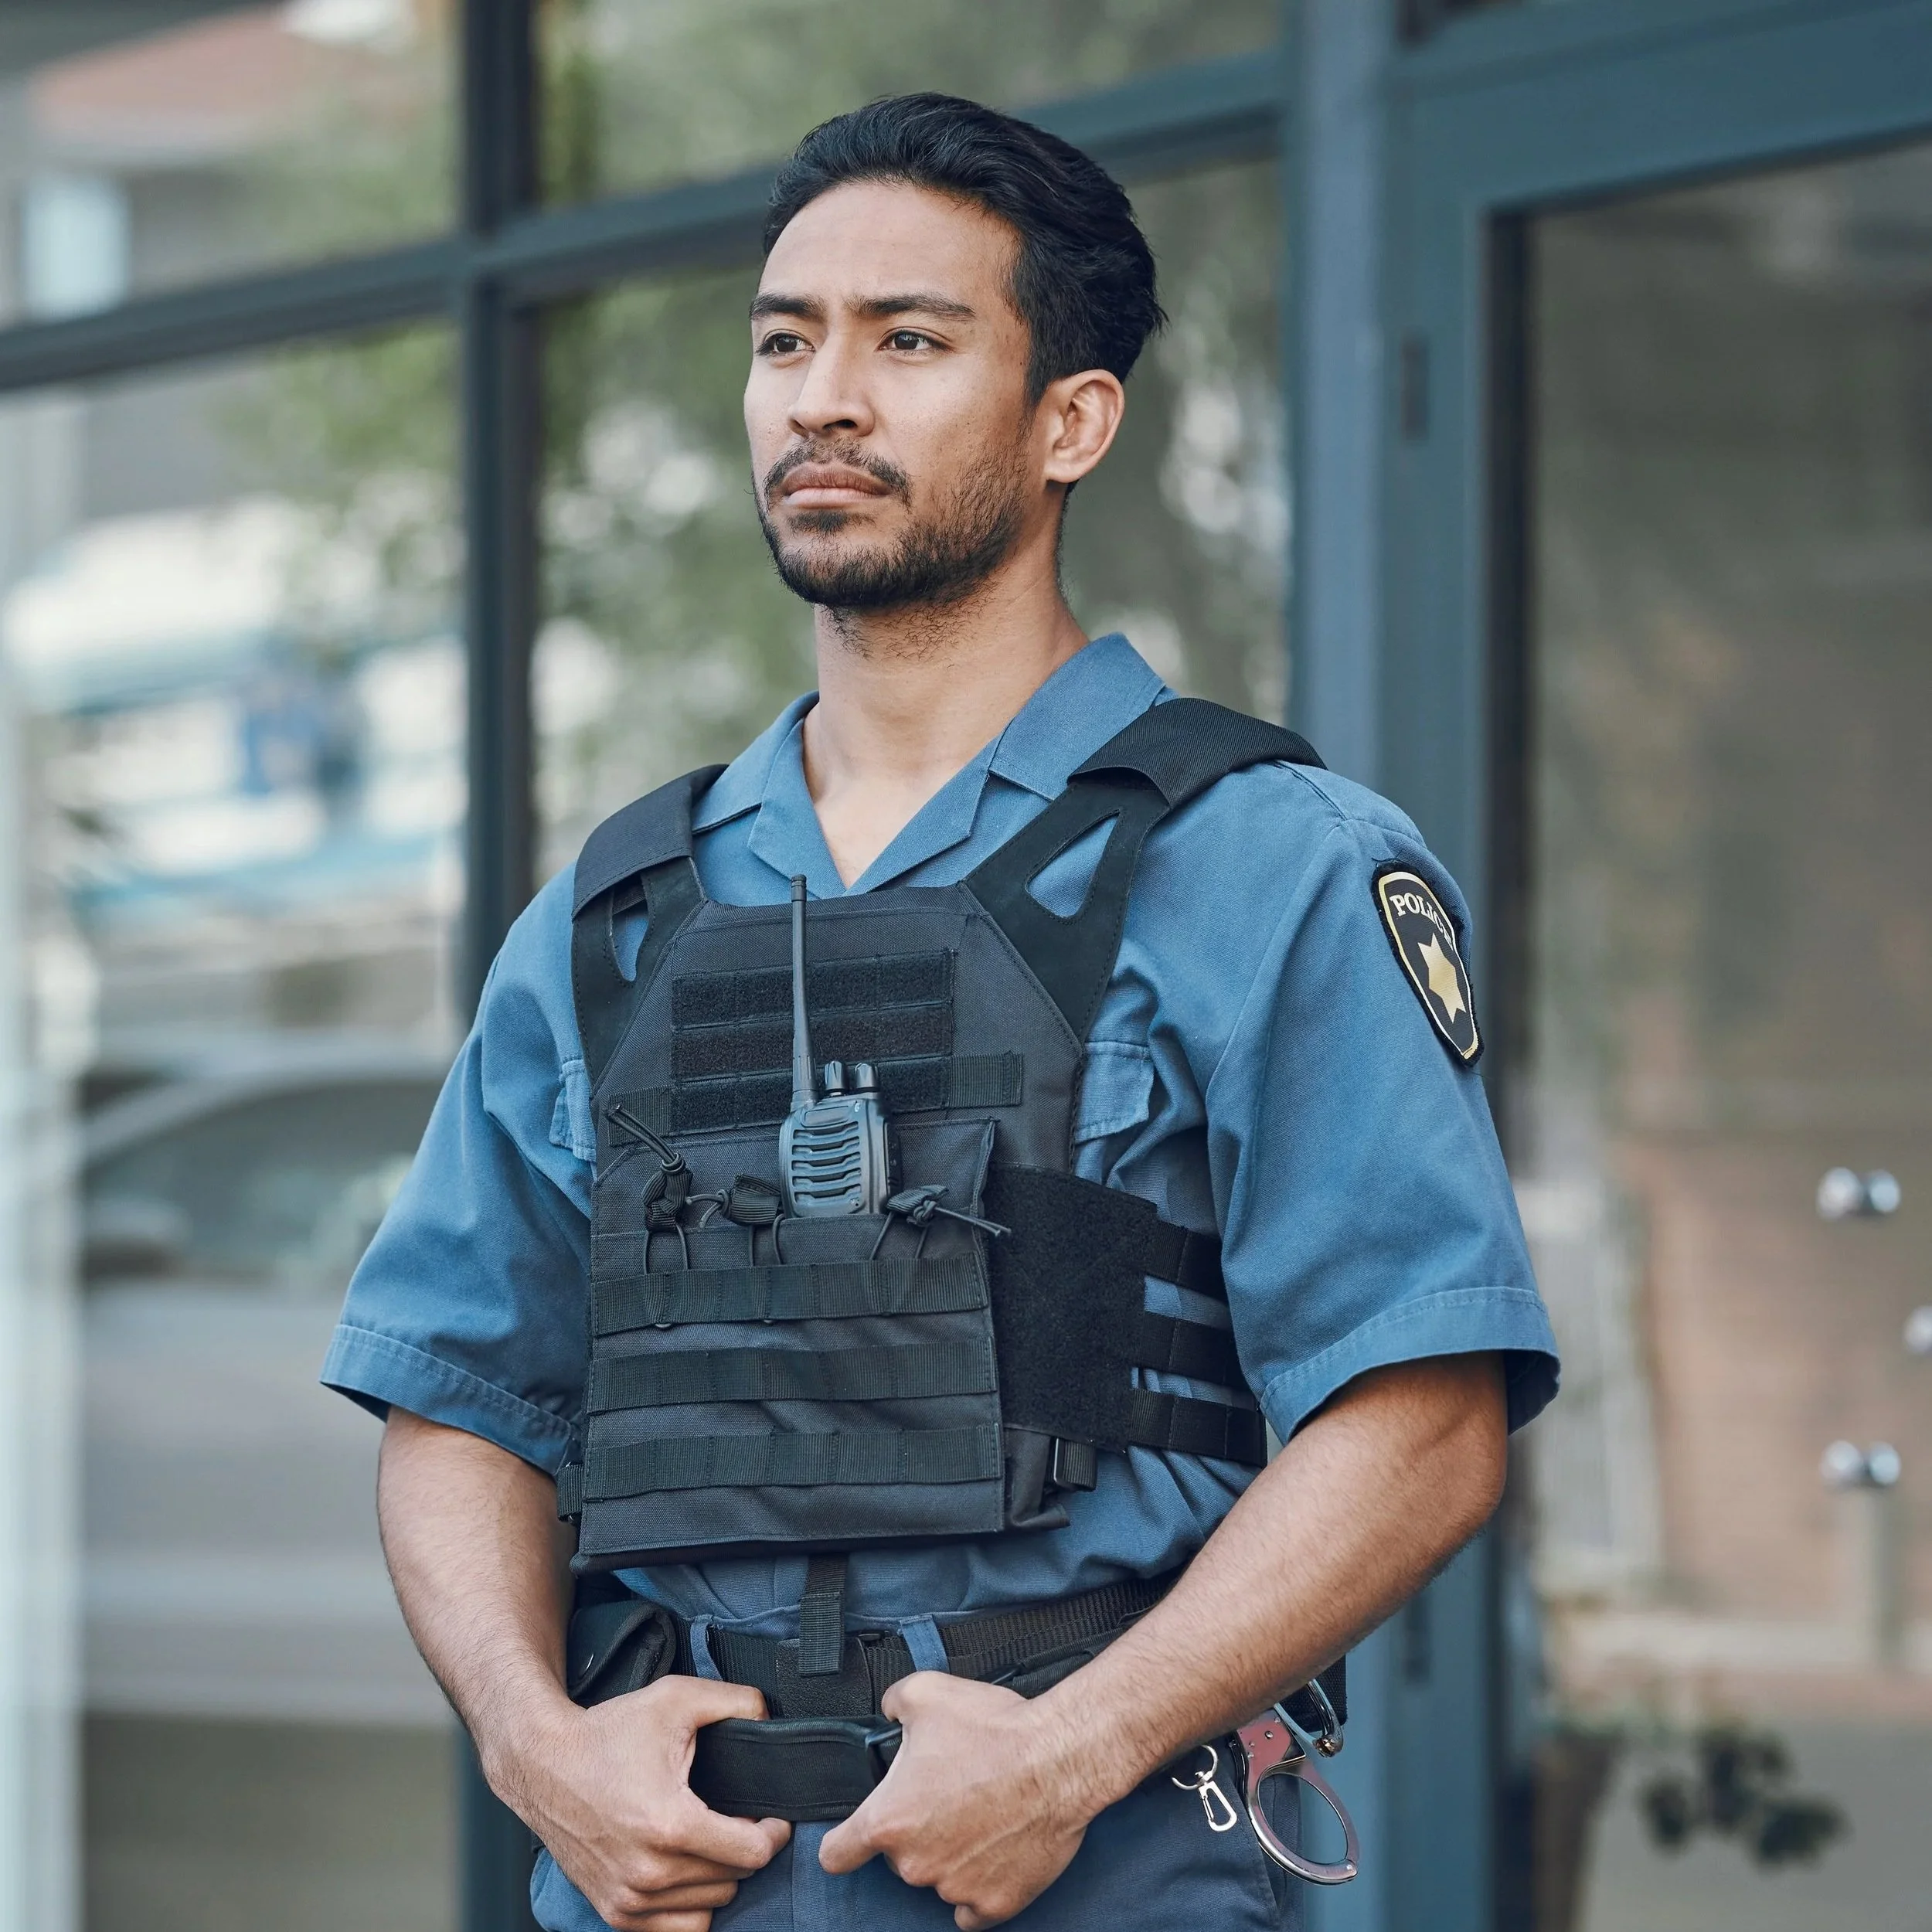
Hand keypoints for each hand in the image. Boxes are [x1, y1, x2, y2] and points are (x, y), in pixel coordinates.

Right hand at [503, 1676, 791, 1931]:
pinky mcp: (615, 1912)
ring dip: (718, 1876)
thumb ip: (737, 1702)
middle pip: (734, 1878)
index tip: (772, 1816)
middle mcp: (650, 1872)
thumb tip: (771, 1718)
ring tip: (708, 1840)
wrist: (543, 1764)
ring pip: (710, 1905)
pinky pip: (679, 1929)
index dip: (773, 1832)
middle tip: (735, 1819)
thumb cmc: (608, 1733)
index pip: (752, 1853)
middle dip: (743, 1848)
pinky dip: (691, 1905)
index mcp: (670, 1825)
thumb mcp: (677, 1697)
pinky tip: (687, 1870)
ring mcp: (629, 1899)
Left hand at [818, 1675, 1100, 1928]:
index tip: (850, 1840)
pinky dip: (979, 1886)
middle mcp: (916, 1863)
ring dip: (951, 1853)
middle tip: (947, 1795)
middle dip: (915, 1830)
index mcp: (890, 1820)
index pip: (836, 1855)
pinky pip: (973, 1908)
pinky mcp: (996, 1903)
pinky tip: (992, 1854)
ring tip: (981, 1812)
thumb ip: (892, 1705)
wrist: (1059, 1758)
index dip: (840, 1844)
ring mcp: (955, 1888)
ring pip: (937, 1877)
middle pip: (898, 1857)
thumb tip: (889, 1713)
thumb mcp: (926, 1692)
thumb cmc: (996, 1729)